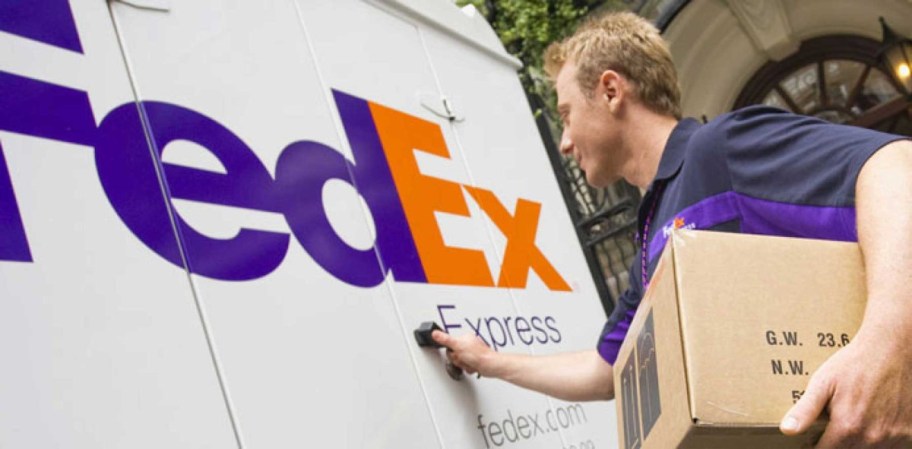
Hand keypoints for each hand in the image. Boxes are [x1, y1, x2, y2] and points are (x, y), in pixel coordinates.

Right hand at [431, 330, 496, 376]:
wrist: (490, 366)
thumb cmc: (478, 355)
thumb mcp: (458, 345)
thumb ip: (445, 339)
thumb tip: (435, 333)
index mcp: (464, 337)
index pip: (449, 345)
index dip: (451, 352)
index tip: (457, 353)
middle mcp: (468, 344)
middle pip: (454, 354)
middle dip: (458, 359)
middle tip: (464, 358)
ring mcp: (471, 353)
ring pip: (459, 361)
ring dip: (463, 364)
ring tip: (469, 362)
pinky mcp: (474, 361)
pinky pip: (465, 366)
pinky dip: (468, 368)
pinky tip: (473, 366)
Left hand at [780, 328, 911, 447]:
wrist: (892, 350)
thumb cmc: (854, 364)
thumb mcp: (823, 383)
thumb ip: (805, 410)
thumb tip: (786, 430)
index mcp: (848, 427)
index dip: (815, 445)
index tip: (812, 437)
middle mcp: (873, 437)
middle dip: (836, 444)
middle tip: (832, 425)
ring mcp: (894, 436)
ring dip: (859, 443)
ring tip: (854, 420)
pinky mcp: (910, 433)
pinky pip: (893, 447)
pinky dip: (881, 440)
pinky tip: (874, 422)